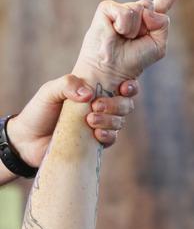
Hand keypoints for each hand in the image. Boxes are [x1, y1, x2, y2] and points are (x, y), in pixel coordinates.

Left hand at [6, 74, 139, 166]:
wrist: (28, 141)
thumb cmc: (39, 111)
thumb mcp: (49, 91)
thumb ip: (67, 84)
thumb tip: (89, 93)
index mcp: (92, 91)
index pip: (119, 85)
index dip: (129, 86)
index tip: (123, 87)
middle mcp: (100, 107)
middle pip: (125, 104)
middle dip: (116, 104)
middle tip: (97, 106)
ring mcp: (100, 126)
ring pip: (120, 122)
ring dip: (110, 120)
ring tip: (90, 120)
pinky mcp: (96, 144)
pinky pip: (112, 139)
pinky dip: (108, 136)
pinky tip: (97, 134)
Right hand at [72, 0, 187, 88]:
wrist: (112, 69)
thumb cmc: (134, 61)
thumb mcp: (159, 46)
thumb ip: (163, 24)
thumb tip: (147, 9)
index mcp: (149, 22)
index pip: (163, 3)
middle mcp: (135, 13)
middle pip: (151, 6)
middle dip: (146, 26)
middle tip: (133, 40)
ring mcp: (121, 9)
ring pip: (140, 9)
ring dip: (135, 29)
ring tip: (123, 38)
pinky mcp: (108, 8)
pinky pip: (126, 12)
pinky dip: (124, 26)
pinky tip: (116, 32)